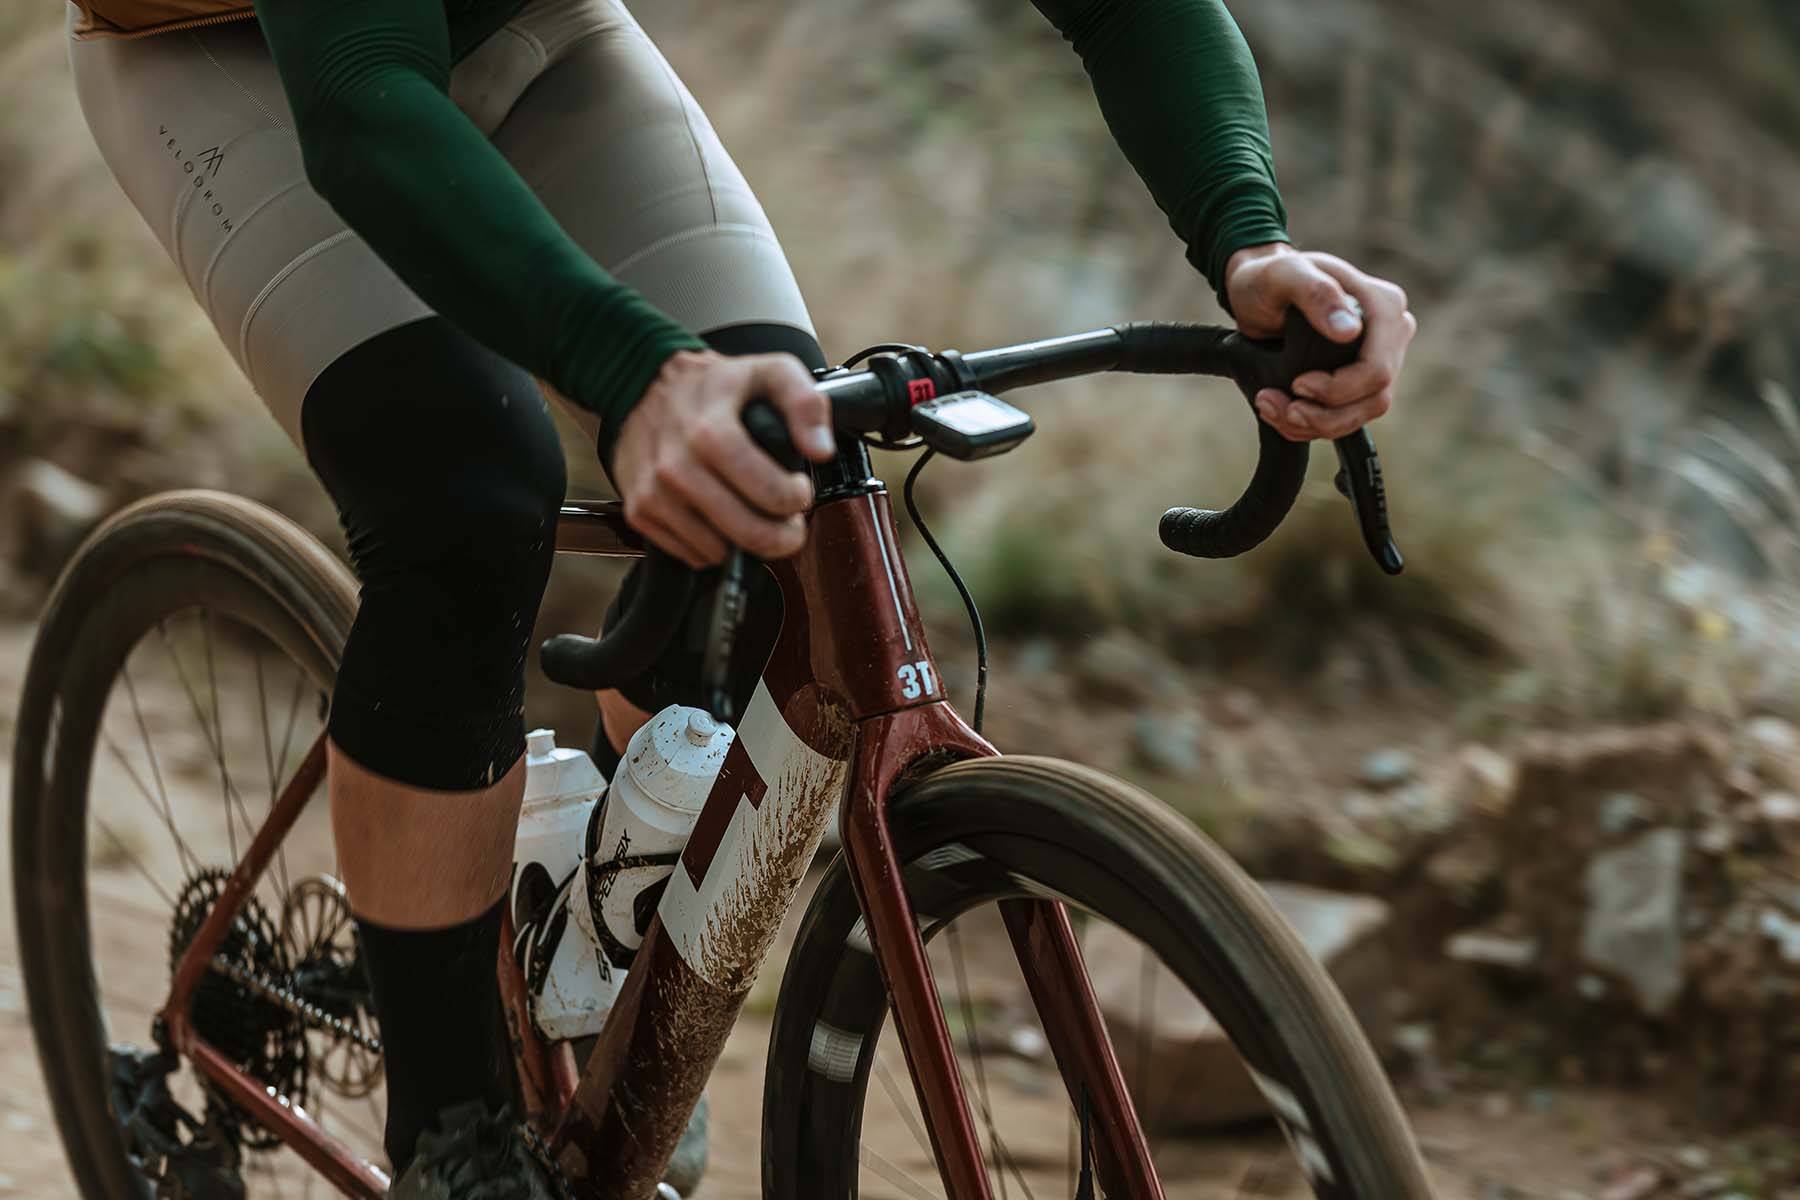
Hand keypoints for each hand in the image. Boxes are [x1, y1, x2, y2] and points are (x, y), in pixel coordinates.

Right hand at [612, 350, 836, 566]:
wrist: (641, 385)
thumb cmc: (712, 385)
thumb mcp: (767, 372)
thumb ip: (805, 403)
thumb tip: (821, 450)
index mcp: (710, 432)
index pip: (769, 493)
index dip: (795, 500)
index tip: (799, 491)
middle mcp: (676, 466)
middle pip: (748, 532)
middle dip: (782, 536)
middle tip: (789, 523)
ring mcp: (653, 492)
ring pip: (720, 551)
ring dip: (746, 541)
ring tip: (752, 514)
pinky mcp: (638, 510)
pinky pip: (691, 554)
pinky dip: (713, 546)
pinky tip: (719, 518)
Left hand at [1224, 243, 1416, 441]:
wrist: (1256, 293)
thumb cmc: (1269, 278)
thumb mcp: (1284, 275)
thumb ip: (1316, 293)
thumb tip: (1349, 331)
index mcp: (1384, 306)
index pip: (1377, 369)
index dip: (1338, 389)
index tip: (1297, 385)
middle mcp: (1391, 335)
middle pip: (1375, 398)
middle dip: (1324, 415)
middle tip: (1280, 409)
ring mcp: (1378, 360)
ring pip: (1361, 414)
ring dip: (1315, 425)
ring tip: (1272, 409)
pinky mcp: (1359, 381)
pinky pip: (1346, 417)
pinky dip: (1312, 425)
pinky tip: (1282, 413)